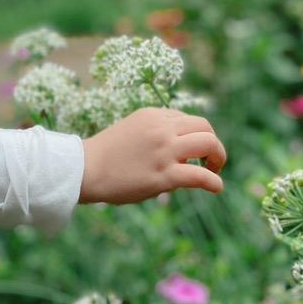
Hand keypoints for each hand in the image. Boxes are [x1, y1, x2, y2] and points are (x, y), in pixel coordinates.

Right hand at [78, 107, 226, 204]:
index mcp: (152, 115)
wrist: (84, 169)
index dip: (193, 136)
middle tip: (209, 161)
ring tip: (213, 170)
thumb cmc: (105, 154)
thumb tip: (180, 149)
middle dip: (213, 143)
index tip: (189, 152)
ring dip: (218, 158)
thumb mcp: (131, 130)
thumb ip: (154, 133)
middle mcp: (161, 128)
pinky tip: (215, 188)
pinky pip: (201, 176)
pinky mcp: (164, 175)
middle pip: (205, 126)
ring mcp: (164, 150)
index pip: (187, 119)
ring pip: (209, 143)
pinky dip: (214, 182)